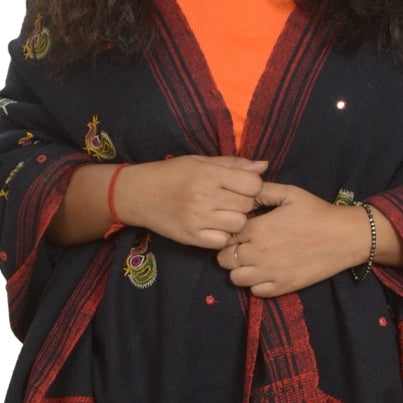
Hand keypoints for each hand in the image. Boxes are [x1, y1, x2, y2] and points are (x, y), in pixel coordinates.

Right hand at [114, 154, 268, 248]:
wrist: (138, 193)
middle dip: (245, 204)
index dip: (253, 186)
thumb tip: (264, 166)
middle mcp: (205, 195)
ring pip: (238, 225)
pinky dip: (221, 236)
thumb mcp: (201, 161)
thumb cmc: (172, 174)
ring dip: (235, 221)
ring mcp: (198, 218)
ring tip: (223, 214)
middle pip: (248, 205)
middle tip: (231, 202)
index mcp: (209, 173)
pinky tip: (213, 227)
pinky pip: (222, 241)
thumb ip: (233, 164)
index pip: (253, 183)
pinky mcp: (191, 236)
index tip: (243, 187)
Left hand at [216, 181, 369, 297]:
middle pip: (224, 260)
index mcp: (257, 229)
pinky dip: (256, 284)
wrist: (345, 237)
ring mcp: (270, 273)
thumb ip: (262, 191)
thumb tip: (243, 192)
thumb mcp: (289, 193)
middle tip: (242, 247)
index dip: (228, 233)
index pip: (225, 236)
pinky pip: (255, 292)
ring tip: (251, 261)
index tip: (238, 231)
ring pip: (235, 278)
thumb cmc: (317, 212)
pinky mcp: (282, 287)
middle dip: (229, 252)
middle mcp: (258, 253)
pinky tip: (265, 272)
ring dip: (239, 270)